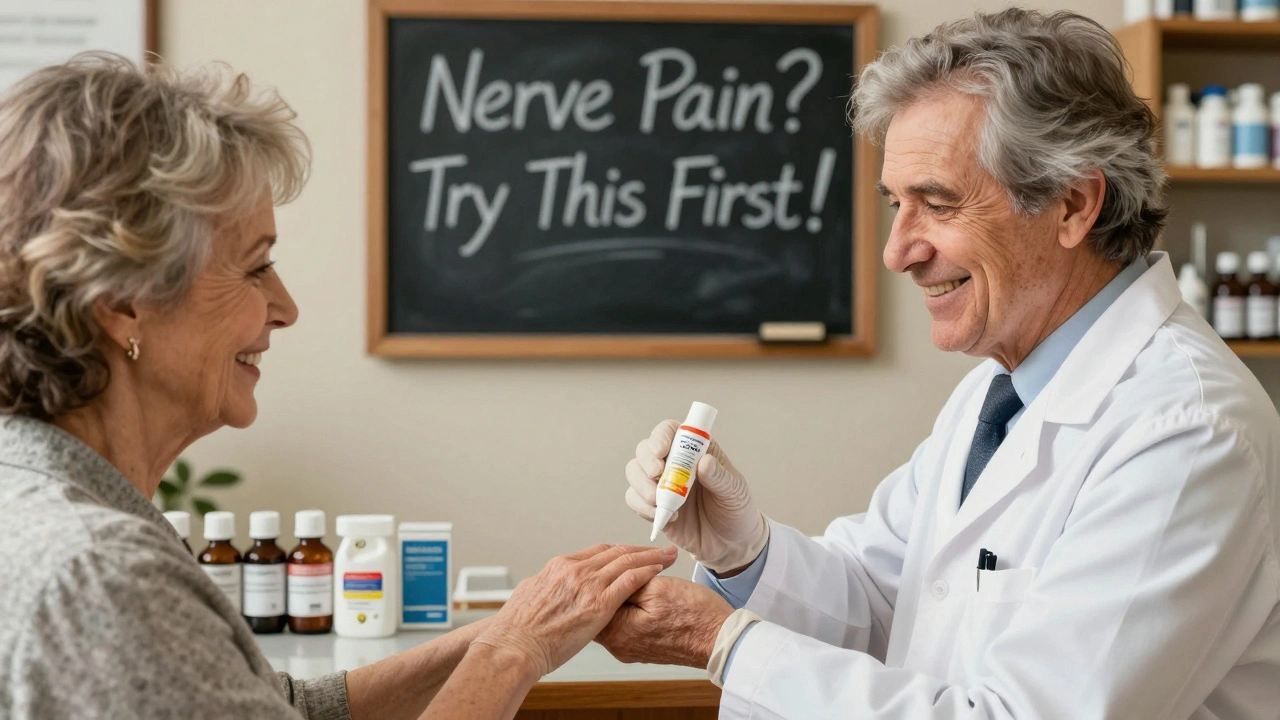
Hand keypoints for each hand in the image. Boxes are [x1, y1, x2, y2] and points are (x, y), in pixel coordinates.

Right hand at [474, 544, 676, 676]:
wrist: (514, 646)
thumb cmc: (517, 629)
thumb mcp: (529, 595)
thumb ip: (546, 587)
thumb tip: (548, 587)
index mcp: (559, 566)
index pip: (598, 552)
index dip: (619, 551)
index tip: (632, 553)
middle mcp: (575, 570)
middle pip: (616, 552)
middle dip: (641, 550)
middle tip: (659, 550)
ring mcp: (588, 585)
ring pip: (628, 561)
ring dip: (651, 557)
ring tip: (667, 557)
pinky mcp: (598, 604)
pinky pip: (630, 580)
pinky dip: (646, 572)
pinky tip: (658, 571)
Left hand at [596, 577, 733, 667]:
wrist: (720, 639)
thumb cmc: (695, 615)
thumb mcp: (657, 587)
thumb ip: (627, 581)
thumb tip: (611, 576)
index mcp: (618, 631)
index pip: (595, 598)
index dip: (604, 575)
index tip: (612, 562)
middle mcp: (619, 645)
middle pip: (601, 608)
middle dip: (610, 585)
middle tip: (623, 565)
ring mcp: (630, 649)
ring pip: (614, 614)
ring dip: (621, 595)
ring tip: (635, 576)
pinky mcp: (642, 647)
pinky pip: (626, 624)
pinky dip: (630, 607)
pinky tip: (642, 594)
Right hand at [625, 420, 768, 571]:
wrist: (730, 543)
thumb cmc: (735, 509)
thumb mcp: (735, 491)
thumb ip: (719, 477)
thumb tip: (704, 462)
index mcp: (694, 450)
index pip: (669, 431)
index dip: (660, 436)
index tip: (661, 451)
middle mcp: (673, 463)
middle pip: (645, 449)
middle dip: (646, 461)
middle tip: (657, 475)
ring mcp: (660, 484)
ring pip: (634, 472)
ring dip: (641, 485)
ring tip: (659, 502)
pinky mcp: (652, 506)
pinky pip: (634, 499)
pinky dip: (642, 507)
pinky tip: (664, 516)